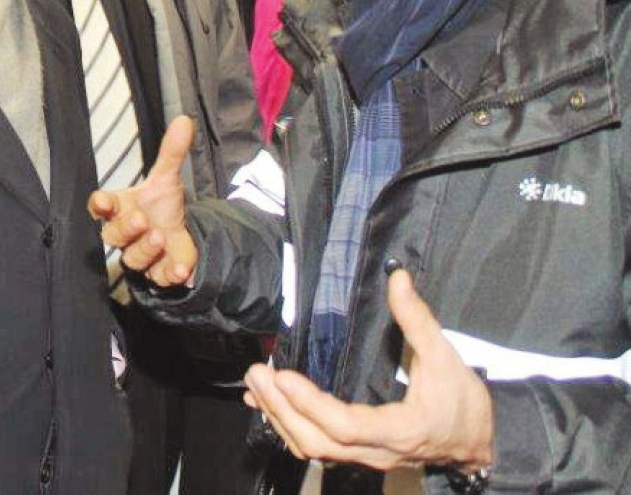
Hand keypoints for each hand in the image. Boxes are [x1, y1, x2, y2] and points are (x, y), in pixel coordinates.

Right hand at [87, 116, 198, 286]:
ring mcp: (141, 255)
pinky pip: (158, 278)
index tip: (104, 202)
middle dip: (124, 229)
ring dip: (145, 249)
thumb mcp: (166, 179)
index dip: (100, 205)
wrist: (178, 235)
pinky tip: (181, 268)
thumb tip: (184, 119)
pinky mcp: (158, 273)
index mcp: (121, 208)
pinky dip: (168, 274)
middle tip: (140, 218)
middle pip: (112, 235)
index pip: (101, 206)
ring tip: (160, 235)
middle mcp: (126, 233)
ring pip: (132, 259)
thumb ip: (171, 152)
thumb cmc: (161, 206)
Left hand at [242, 269, 493, 472]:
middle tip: (258, 373)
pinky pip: (316, 448)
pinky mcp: (357, 454)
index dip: (311, 404)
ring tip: (256, 384)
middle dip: (281, 410)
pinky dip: (287, 426)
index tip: (284, 376)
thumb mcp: (445, 357)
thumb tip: (398, 277)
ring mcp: (365, 457)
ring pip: (313, 449)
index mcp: (400, 429)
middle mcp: (377, 451)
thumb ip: (418, 319)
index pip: (347, 426)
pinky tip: (266, 406)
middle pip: (318, 442)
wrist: (478, 443)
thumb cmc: (463, 403)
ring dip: (279, 418)